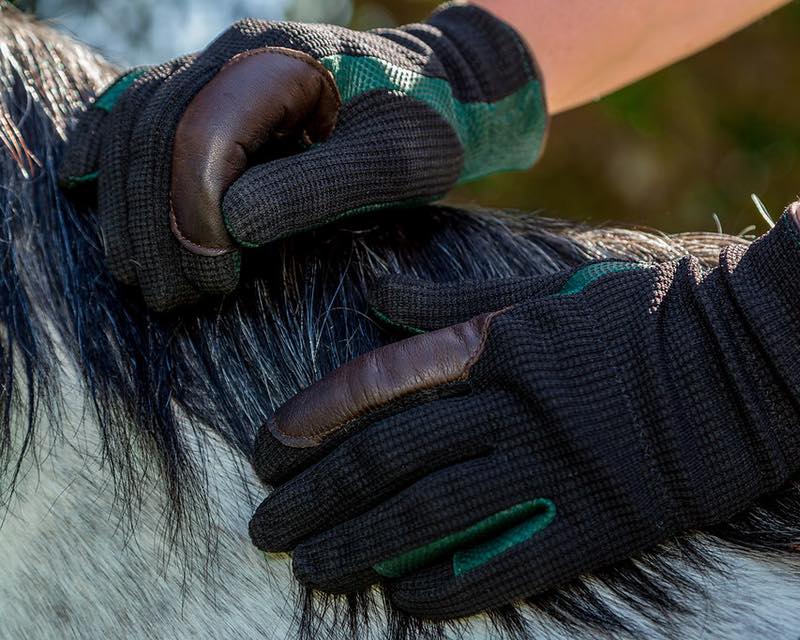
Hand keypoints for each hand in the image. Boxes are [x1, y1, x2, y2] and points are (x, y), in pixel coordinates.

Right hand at [59, 4, 546, 310]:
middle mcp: (232, 56)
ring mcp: (214, 68)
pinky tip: (82, 184)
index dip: (192, 213)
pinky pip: (134, 111)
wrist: (431, 88)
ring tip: (139, 276)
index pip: (202, 135)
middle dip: (153, 225)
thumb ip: (314, 190)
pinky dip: (107, 151)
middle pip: (156, 134)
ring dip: (126, 206)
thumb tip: (231, 229)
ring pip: (135, 126)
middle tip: (171, 297)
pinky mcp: (207, 89)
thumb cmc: (422, 127)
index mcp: (279, 65)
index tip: (216, 277)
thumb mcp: (390, 165)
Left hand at [247, 214, 799, 618]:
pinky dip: (448, 586)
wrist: (754, 353)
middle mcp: (512, 407)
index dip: (315, 416)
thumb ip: (457, 301)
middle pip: (389, 458)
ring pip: (430, 515)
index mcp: (497, 344)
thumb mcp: (547, 286)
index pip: (379, 382)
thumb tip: (376, 293)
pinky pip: (505, 561)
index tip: (270, 448)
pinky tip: (403, 601)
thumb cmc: (649, 309)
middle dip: (317, 494)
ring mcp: (553, 467)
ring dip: (361, 545)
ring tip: (310, 566)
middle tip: (266, 524)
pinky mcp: (598, 520)